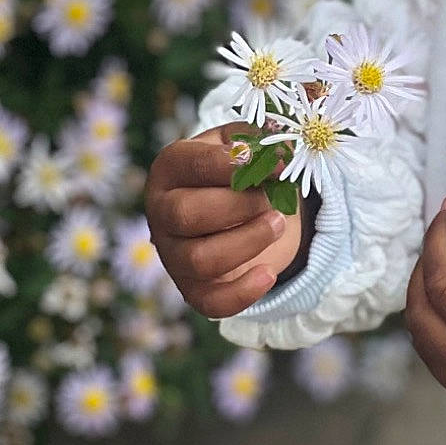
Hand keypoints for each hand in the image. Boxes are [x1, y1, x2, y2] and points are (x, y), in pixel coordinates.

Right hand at [145, 124, 305, 318]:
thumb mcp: (246, 144)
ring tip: (278, 223)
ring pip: (200, 260)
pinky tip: (269, 274)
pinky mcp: (191, 288)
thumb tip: (283, 154)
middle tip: (273, 198)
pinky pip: (209, 302)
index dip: (236, 165)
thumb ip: (261, 142)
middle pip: (187, 214)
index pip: (193, 165)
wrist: (239, 208)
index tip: (278, 165)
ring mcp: (173, 253)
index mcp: (171, 167)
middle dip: (240, 206)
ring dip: (247, 242)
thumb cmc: (239, 169)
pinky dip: (242, 294)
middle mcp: (162, 211)